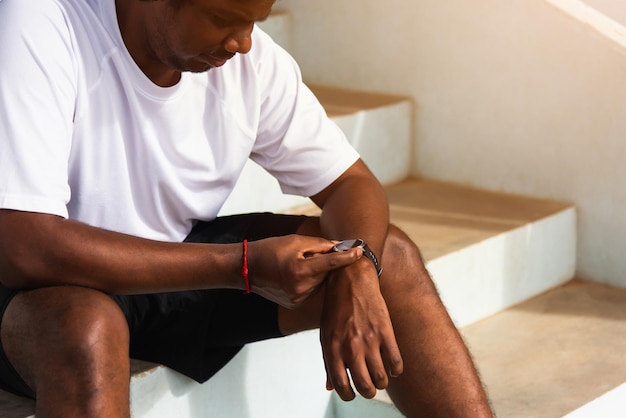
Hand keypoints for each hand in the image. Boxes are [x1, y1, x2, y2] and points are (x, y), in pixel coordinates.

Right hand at [246, 235, 361, 308]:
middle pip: (327, 274)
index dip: (347, 256)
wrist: (246, 269)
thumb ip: (320, 245)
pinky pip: (312, 290)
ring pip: (321, 283)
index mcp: (300, 271)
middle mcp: (301, 288)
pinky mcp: (295, 304)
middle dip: (328, 262)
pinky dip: (311, 281)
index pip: (331, 263)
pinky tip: (298, 274)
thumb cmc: (270, 249)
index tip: (360, 251)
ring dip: (319, 273)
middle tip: (321, 252)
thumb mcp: (295, 241)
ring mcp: (298, 299)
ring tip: (302, 263)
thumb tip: (340, 246)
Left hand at [320, 259, 403, 399]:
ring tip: (381, 376)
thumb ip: (328, 362)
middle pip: (365, 386)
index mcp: (333, 348)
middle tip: (370, 386)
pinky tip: (393, 367)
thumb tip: (329, 387)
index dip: (348, 395)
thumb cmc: (336, 308)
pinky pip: (396, 362)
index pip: (341, 386)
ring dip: (383, 382)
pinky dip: (396, 370)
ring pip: (382, 379)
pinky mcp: (385, 331)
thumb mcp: (326, 334)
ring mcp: (369, 339)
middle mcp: (350, 347)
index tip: (353, 394)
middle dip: (369, 391)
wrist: (351, 280)